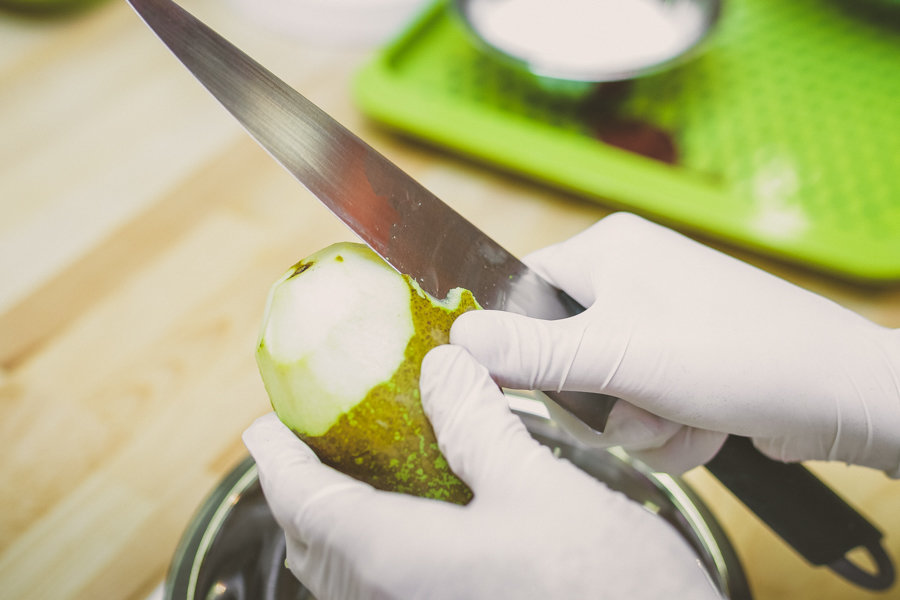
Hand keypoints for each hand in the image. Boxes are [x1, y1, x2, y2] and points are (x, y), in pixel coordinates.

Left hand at [243, 345, 719, 599]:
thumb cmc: (605, 590)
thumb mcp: (540, 488)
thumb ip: (480, 424)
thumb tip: (445, 367)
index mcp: (400, 559)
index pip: (308, 503)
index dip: (279, 461)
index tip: (262, 427)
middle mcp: (396, 599)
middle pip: (316, 544)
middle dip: (299, 492)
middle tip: (303, 445)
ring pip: (347, 574)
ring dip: (332, 521)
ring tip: (348, 475)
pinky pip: (383, 587)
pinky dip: (371, 546)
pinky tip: (409, 519)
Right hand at [451, 213, 899, 475]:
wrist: (838, 393)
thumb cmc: (731, 351)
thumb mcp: (614, 355)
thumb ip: (530, 352)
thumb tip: (456, 339)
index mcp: (608, 249)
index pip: (525, 291)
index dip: (524, 344)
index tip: (538, 383)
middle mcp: (634, 277)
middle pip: (565, 353)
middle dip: (601, 399)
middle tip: (634, 401)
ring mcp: (664, 321)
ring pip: (607, 391)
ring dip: (639, 422)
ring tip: (682, 414)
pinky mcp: (689, 361)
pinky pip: (646, 404)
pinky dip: (670, 427)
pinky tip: (707, 423)